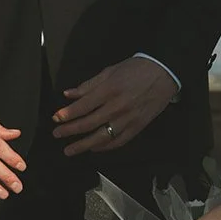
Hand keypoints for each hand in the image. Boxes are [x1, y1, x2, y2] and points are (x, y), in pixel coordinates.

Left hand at [51, 56, 175, 155]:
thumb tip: (69, 94)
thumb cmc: (136, 69)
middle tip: (56, 135)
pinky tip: (94, 148)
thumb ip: (89, 85)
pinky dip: (105, 147)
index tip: (56, 119)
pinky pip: (118, 141)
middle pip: (88, 123)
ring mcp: (128, 119)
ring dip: (83, 145)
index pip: (83, 106)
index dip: (67, 114)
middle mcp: (117, 107)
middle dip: (69, 130)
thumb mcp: (110, 71)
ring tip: (69, 150)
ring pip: (102, 137)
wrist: (164, 73)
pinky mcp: (138, 127)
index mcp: (109, 90)